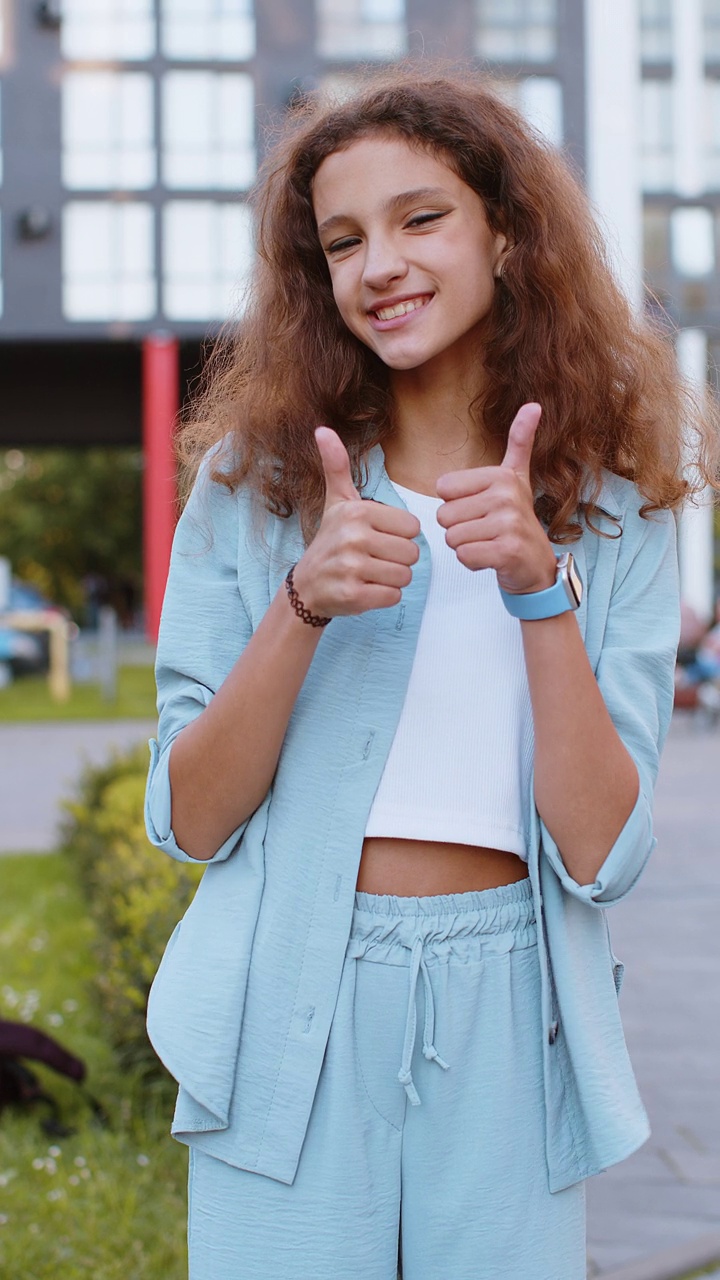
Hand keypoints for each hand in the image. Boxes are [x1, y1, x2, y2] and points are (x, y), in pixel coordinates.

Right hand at [291, 427, 420, 616]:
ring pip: (405, 576)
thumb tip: (322, 429)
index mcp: (358, 512)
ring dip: (391, 579)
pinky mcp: (353, 595)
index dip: (399, 536)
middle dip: (397, 560)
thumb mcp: (336, 501)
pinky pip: (393, 596)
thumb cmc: (331, 541)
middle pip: (412, 553)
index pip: (412, 528)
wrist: (307, 586)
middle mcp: (354, 537)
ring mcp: (352, 568)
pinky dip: (383, 597)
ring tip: (369, 574)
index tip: (376, 538)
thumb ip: (336, 466)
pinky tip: (364, 589)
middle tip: (373, 559)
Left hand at [436, 403, 556, 593]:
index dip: (456, 505)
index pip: (443, 489)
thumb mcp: (516, 478)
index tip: (482, 509)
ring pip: (452, 537)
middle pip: (444, 515)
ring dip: (466, 546)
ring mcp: (509, 524)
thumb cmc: (516, 521)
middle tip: (485, 531)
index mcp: (501, 476)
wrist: (537, 565)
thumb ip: (520, 442)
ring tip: (489, 543)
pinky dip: (473, 562)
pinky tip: (492, 558)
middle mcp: (506, 496)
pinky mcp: (507, 551)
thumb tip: (533, 405)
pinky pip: (464, 555)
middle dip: (459, 529)